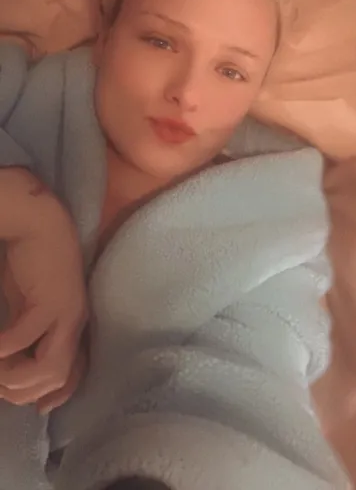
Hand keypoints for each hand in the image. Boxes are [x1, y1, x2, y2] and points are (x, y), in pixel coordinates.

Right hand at [0, 170, 88, 406]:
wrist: (38, 221)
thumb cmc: (30, 261)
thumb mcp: (28, 304)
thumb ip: (26, 332)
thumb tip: (11, 362)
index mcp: (72, 325)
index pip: (75, 374)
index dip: (54, 396)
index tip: (33, 407)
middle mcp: (75, 323)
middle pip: (57, 379)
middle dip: (21, 391)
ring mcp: (67, 313)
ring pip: (48, 368)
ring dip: (14, 377)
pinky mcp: (51, 300)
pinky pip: (26, 339)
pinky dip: (4, 350)